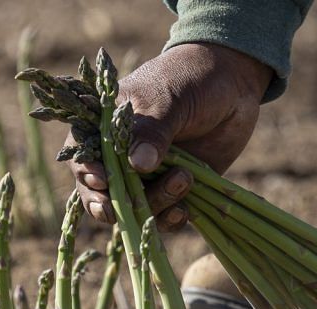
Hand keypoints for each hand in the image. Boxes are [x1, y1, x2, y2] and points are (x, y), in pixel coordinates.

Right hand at [68, 43, 271, 230]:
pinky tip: (184, 210)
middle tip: (125, 208)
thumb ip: (152, 131)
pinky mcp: (174, 190)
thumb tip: (138, 165)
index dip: (85, 172)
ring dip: (154, 205)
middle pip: (99, 193)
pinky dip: (171, 220)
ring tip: (184, 177)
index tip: (103, 181)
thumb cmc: (191, 79)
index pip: (81, 154)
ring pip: (134, 209)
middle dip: (110, 206)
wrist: (235, 84)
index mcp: (107, 127)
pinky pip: (164, 217)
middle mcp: (121, 156)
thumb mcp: (169, 99)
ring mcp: (148, 176)